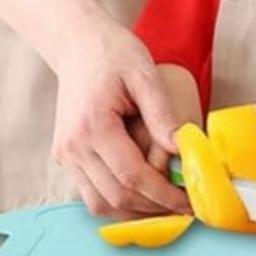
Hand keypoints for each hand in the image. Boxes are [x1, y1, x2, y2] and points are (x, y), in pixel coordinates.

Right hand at [50, 9, 190, 218]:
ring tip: (167, 204)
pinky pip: (91, 192)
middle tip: (185, 206)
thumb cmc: (113, 53)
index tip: (190, 201)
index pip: (132, 176)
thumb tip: (183, 151)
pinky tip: (144, 193)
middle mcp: (73, 147)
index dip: (163, 195)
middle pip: (115, 197)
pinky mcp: (67, 156)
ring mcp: (66, 154)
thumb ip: (163, 115)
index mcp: (93, 126)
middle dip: (153, 208)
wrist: (78, 43)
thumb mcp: (145, 75)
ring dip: (135, 211)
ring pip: (99, 203)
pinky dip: (118, 200)